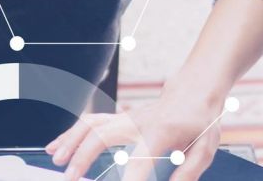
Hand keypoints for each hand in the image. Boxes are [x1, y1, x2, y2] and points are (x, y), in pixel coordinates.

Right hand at [46, 94, 227, 180]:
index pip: (141, 158)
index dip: (131, 178)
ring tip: (57, 160)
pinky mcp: (118, 118)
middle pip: (103, 135)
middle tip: (71, 177)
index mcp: (161, 132)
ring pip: (90, 125)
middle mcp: (137, 121)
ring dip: (71, 142)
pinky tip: (57, 146)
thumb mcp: (206, 148)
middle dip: (84, 156)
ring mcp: (125, 118)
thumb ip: (189, 170)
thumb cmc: (200, 121)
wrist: (193, 91)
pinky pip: (89, 123)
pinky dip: (70, 134)